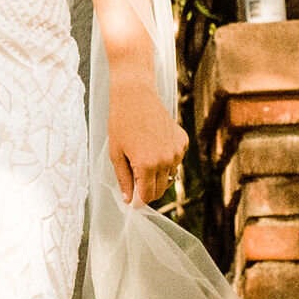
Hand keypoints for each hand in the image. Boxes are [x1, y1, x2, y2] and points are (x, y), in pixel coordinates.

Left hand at [108, 71, 187, 207]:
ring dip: (156, 174)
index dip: (138, 201)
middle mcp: (166, 160)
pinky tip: (154, 144)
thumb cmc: (121, 123)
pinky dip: (165, 160)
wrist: (136, 95)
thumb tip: (128, 201)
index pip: (147, 196)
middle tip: (134, 179)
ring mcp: (177, 151)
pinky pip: (175, 161)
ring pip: (168, 176)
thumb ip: (124, 180)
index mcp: (147, 165)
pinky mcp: (183, 141)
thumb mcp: (116, 154)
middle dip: (147, 190)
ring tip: (142, 156)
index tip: (132, 202)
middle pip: (159, 190)